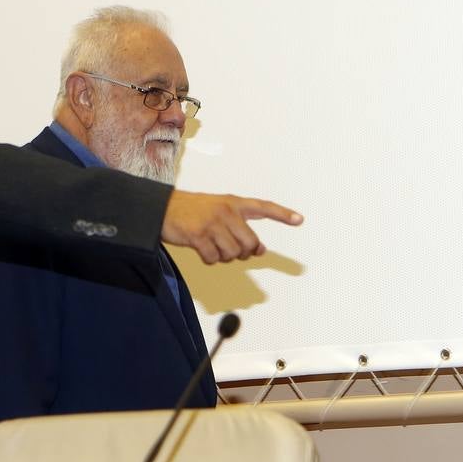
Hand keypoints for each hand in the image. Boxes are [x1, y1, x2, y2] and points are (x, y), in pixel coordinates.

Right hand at [162, 191, 302, 263]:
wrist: (163, 209)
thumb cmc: (194, 211)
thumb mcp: (220, 212)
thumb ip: (241, 228)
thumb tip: (260, 250)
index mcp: (234, 203)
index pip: (263, 207)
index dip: (282, 214)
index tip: (299, 220)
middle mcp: (226, 211)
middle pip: (250, 243)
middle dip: (243, 252)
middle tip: (230, 248)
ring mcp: (212, 223)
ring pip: (233, 254)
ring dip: (224, 256)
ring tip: (212, 245)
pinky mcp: (198, 236)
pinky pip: (214, 259)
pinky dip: (209, 259)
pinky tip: (201, 249)